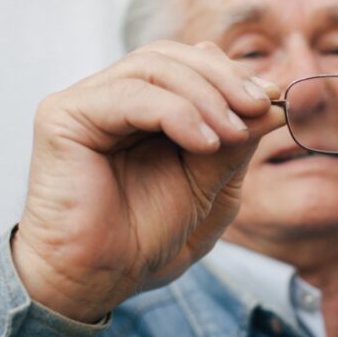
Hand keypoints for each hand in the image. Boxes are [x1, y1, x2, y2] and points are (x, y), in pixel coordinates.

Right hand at [12, 40, 283, 321]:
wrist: (99, 280)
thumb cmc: (145, 238)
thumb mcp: (208, 186)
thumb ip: (235, 143)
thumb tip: (274, 100)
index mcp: (142, 109)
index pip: (188, 64)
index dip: (232, 75)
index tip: (273, 98)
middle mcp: (111, 98)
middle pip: (172, 56)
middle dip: (224, 79)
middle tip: (260, 107)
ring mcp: (86, 103)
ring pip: (154, 66)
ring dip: (207, 95)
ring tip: (235, 131)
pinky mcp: (64, 116)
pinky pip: (130, 95)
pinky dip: (177, 112)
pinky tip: (205, 143)